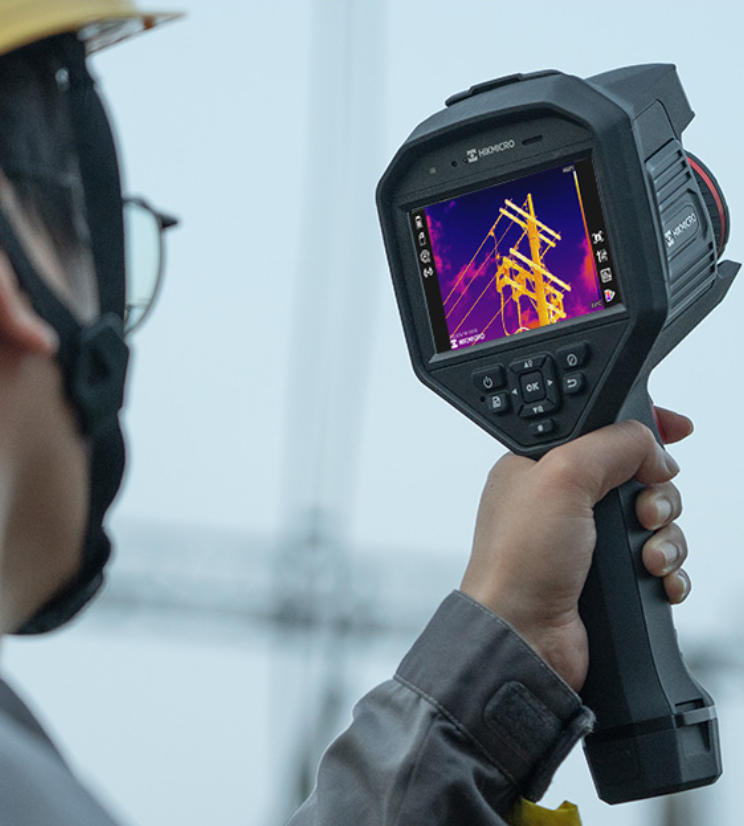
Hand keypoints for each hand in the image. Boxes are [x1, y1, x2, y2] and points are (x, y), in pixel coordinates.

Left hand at [460, 408, 692, 691]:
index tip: (675, 430)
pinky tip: (656, 578)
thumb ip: (614, 443)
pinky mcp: (608, 576)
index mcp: (543, 466)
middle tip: (640, 514)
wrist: (524, 638)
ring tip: (645, 557)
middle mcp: (565, 500)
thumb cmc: (518, 562)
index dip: (641, 427)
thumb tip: (654, 448)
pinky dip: (668, 570)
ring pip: (655, 519)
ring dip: (664, 537)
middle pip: (640, 475)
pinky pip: (661, 562)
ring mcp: (588, 541)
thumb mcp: (562, 476)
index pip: (602, 429)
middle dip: (656, 493)